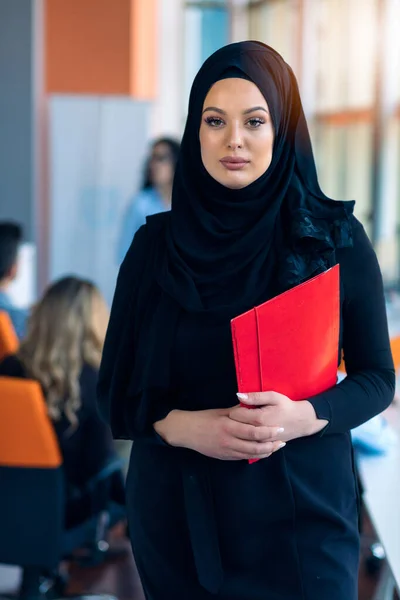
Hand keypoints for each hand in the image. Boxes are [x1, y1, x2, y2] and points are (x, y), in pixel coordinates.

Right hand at [154, 408, 285, 460]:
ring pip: (251, 454)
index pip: (254, 432)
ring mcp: (227, 451)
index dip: (269, 431)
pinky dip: (256, 455)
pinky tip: (264, 452)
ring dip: (266, 452)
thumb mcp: (221, 412)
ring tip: (277, 447)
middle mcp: (229, 441)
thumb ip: (239, 412)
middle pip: (255, 446)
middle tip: (282, 439)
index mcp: (228, 427)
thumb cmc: (203, 418)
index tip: (280, 427)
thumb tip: (254, 407)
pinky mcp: (225, 457)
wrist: (186, 432)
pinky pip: (244, 458)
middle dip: (271, 443)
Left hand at [232, 392, 327, 441]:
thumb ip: (255, 397)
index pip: (235, 415)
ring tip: (245, 423)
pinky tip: (250, 432)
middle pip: (236, 427)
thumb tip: (238, 395)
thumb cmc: (286, 406)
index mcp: (258, 419)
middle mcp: (258, 433)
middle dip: (235, 420)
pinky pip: (248, 445)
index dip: (235, 409)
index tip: (240, 407)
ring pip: (241, 437)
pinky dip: (246, 439)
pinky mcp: (263, 447)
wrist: (301, 421)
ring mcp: (261, 442)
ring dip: (240, 430)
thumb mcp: (273, 396)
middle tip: (242, 415)